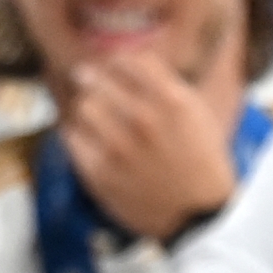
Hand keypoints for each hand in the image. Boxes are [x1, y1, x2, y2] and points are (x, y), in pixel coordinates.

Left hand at [63, 52, 238, 240]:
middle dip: (93, 78)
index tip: (113, 65)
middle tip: (89, 79)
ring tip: (93, 112)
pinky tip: (90, 137)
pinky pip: (72, 136)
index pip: (129, 59)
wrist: (197, 214)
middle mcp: (144, 120)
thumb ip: (165, 84)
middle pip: (97, 78)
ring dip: (86, 106)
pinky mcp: (99, 170)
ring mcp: (119, 146)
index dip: (117, 60)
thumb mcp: (197, 114)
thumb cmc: (200, 163)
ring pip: (83, 105)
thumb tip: (132, 58)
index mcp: (174, 102)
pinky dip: (78, 133)